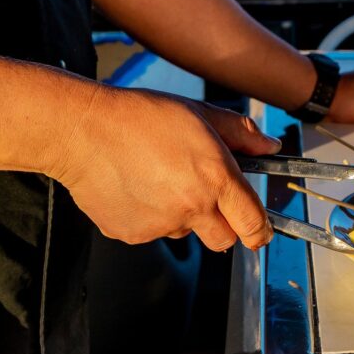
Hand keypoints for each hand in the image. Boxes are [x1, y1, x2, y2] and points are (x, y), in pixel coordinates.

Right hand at [50, 87, 280, 251]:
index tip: (261, 231)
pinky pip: (152, 233)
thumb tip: (270, 147)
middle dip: (224, 225)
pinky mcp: (130, 234)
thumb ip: (242, 135)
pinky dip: (151, 216)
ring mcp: (159, 225)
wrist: (83, 130)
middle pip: (224, 240)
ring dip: (184, 216)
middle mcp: (191, 207)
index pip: (253, 224)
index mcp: (216, 179)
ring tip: (163, 179)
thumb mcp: (202, 114)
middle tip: (209, 198)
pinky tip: (139, 187)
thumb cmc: (142, 117)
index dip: (261, 231)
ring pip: (185, 233)